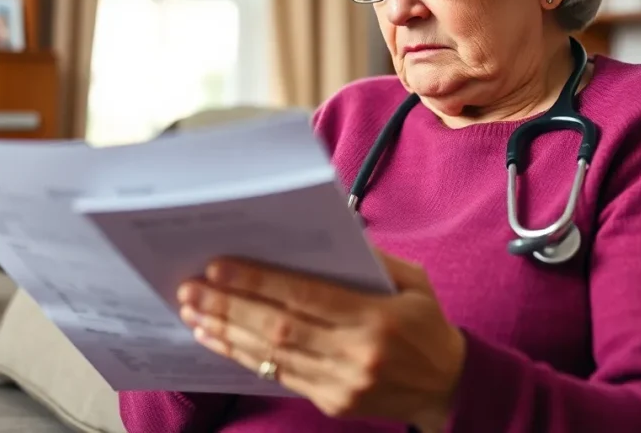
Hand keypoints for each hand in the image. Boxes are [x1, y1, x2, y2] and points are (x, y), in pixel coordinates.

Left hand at [177, 250, 465, 430]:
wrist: (450, 386)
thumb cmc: (428, 325)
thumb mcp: (414, 282)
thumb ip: (373, 259)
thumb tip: (324, 237)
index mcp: (378, 317)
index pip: (306, 296)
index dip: (260, 282)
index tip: (219, 267)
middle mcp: (356, 353)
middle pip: (280, 328)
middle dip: (230, 306)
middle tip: (191, 289)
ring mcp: (342, 384)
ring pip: (273, 357)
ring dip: (229, 334)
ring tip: (194, 314)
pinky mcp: (333, 403)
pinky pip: (281, 378)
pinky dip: (246, 358)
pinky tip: (221, 341)